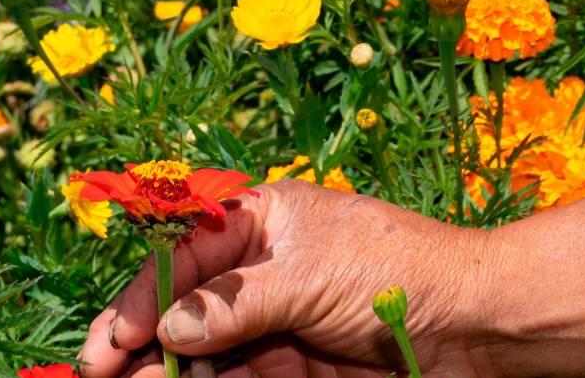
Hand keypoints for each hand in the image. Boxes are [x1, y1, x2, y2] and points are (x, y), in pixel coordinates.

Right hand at [78, 180, 584, 376]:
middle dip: (144, 344)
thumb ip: (233, 304)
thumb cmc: (398, 270)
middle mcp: (265, 270)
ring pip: (208, 351)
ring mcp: (280, 321)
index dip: (140, 298)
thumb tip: (169, 329)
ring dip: (176, 372)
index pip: (184, 257)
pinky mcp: (298, 364)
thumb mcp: (307, 276)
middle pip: (186, 309)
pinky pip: (242, 375)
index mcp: (264, 222)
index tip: (109, 343)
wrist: (476, 325)